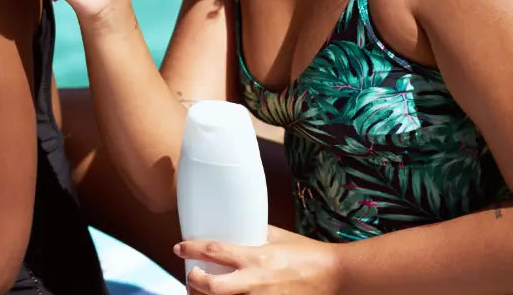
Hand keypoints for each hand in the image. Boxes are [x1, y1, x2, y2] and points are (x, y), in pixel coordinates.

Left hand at [175, 227, 339, 294]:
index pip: (215, 251)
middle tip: (190, 276)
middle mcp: (256, 281)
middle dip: (194, 282)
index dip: (192, 249)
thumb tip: (236, 224)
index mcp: (256, 257)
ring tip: (200, 290)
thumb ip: (255, 233)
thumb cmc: (306, 253)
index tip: (179, 248)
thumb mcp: (277, 237)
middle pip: (212, 287)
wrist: (333, 275)